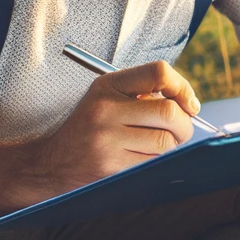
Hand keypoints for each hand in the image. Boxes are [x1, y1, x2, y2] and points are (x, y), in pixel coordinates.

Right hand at [32, 60, 200, 194]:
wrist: (50, 164)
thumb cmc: (89, 129)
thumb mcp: (106, 99)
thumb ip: (143, 94)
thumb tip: (189, 105)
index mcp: (107, 85)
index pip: (159, 72)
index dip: (183, 88)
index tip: (189, 104)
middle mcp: (106, 109)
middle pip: (169, 112)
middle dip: (185, 125)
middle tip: (181, 131)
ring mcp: (107, 139)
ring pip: (166, 141)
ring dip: (173, 146)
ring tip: (159, 145)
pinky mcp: (111, 166)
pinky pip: (153, 162)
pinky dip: (158, 161)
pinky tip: (145, 158)